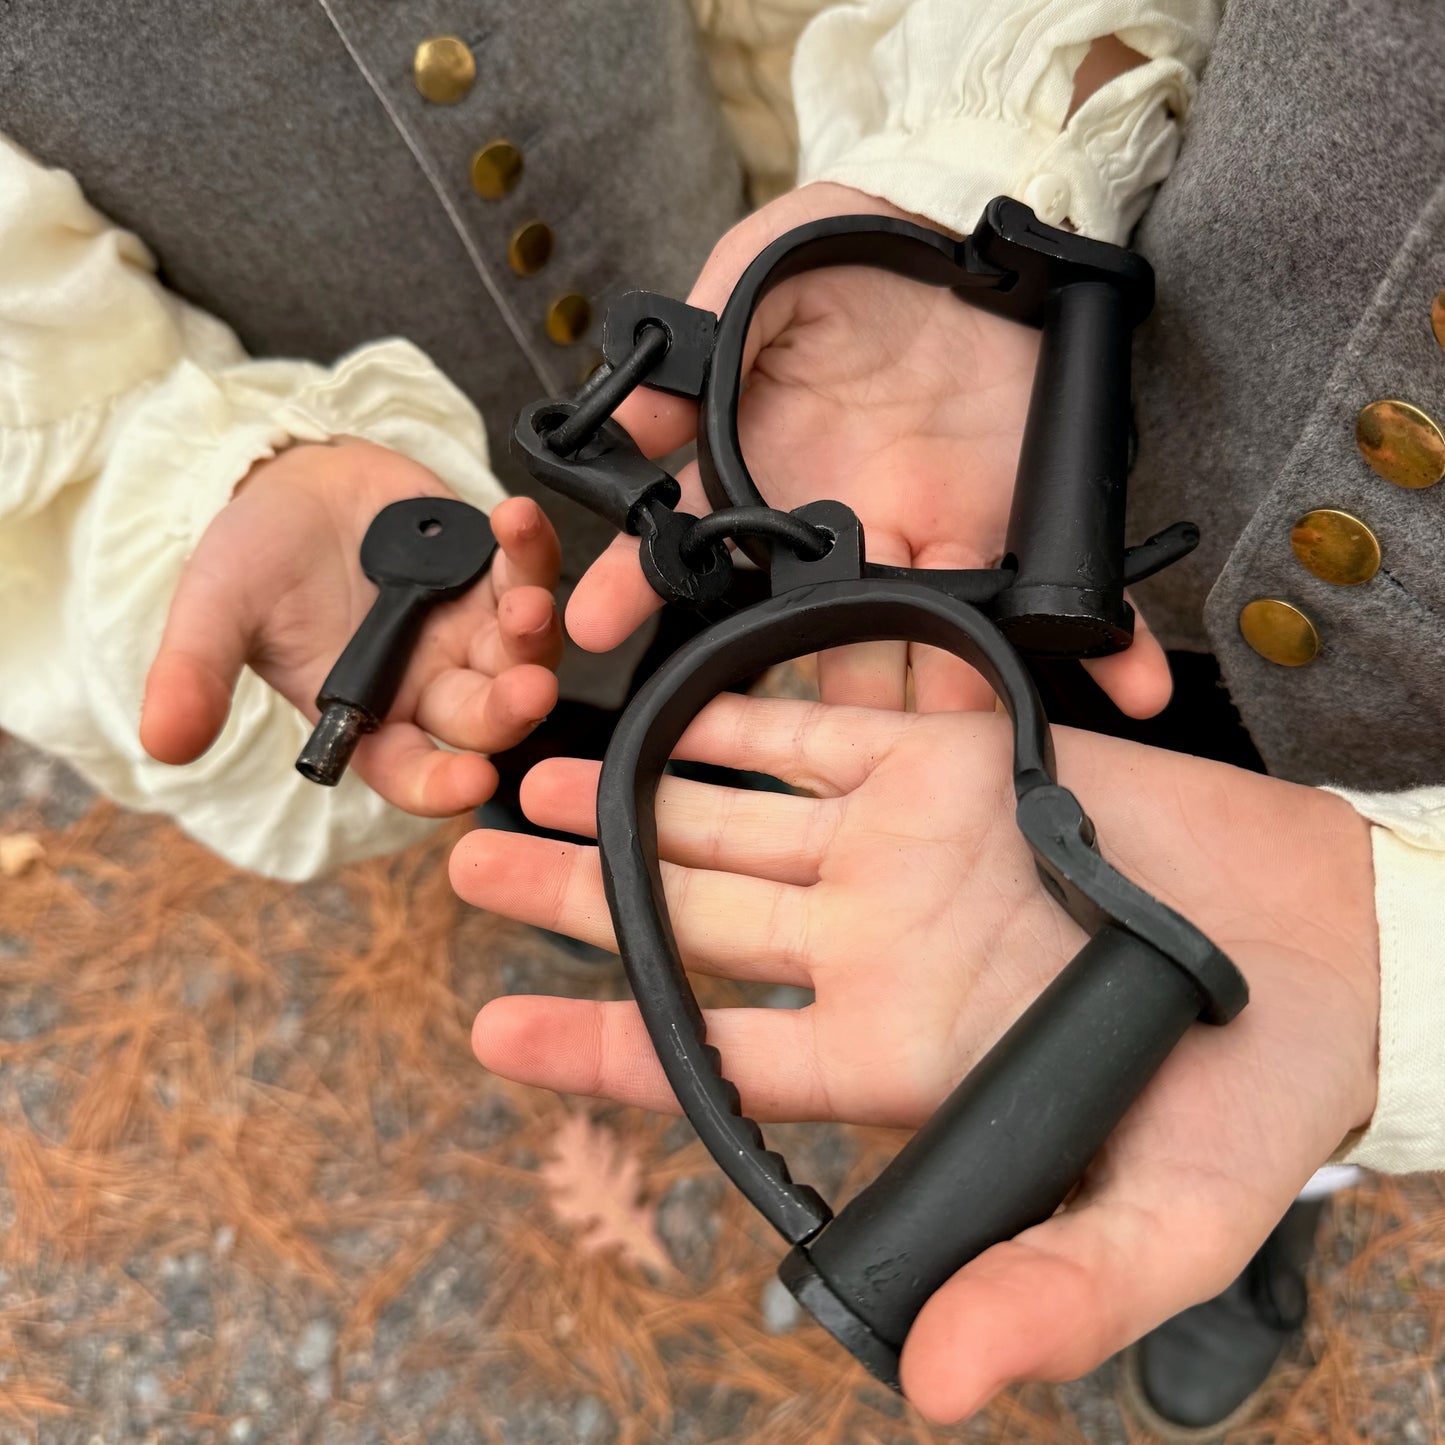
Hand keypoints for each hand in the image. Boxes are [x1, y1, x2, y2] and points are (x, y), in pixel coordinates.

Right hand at [141, 440, 561, 815]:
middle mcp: (430, 684)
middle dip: (510, 709)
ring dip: (533, 635)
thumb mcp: (216, 611)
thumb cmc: (253, 559)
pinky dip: (530, 550)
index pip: (413, 772)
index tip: (468, 782)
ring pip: (523, 652)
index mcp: (370, 716)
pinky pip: (527, 571)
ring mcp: (469, 630)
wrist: (289, 483)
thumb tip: (162, 743)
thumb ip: (195, 674)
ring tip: (524, 604)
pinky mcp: (493, 573)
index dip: (442, 786)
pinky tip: (516, 519)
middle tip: (528, 690)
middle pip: (485, 718)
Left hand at [454, 695, 1377, 1420]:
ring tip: (528, 786)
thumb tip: (925, 1382)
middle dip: (573, 895)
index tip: (493, 1032)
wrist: (1327, 945)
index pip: (712, 1059)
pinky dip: (734, 720)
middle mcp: (871, 944)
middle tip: (469, 866)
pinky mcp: (944, 760)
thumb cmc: (1252, 1092)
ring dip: (629, 799)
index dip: (599, 1048)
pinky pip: (813, 735)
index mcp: (893, 1051)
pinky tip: (662, 717)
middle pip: (687, 919)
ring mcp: (900, 846)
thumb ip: (1047, 1296)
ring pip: (726, 817)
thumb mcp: (1162, 1220)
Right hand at [567, 182, 1170, 715]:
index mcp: (777, 482)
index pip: (699, 546)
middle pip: (822, 637)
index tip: (593, 629)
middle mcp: (848, 533)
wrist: (963, 249)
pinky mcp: (1014, 528)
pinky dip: (1104, 645)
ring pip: (937, 644)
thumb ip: (698, 341)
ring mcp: (936, 540)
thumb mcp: (761, 275)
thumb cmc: (849, 261)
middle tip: (819, 750)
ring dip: (955, 704)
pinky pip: (1062, 594)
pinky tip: (1133, 684)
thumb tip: (631, 413)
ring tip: (971, 761)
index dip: (647, 588)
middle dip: (821, 698)